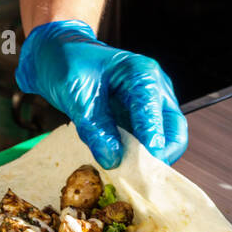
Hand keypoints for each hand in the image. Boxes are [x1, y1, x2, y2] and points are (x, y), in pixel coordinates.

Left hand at [16, 19, 186, 168]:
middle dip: (159, 156)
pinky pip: (146, 142)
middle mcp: (155, 89)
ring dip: (149, 159)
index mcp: (143, 75)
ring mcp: (150, 104)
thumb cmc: (68, 65)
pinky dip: (138, 156)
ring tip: (126, 173)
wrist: (58, 54)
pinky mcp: (138, 118)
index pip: (156, 114)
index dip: (152, 143)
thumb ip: (95, 128)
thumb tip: (114, 161)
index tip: (143, 169)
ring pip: (164, 140)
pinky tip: (119, 164)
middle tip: (138, 177)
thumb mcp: (76, 96)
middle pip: (174, 131)